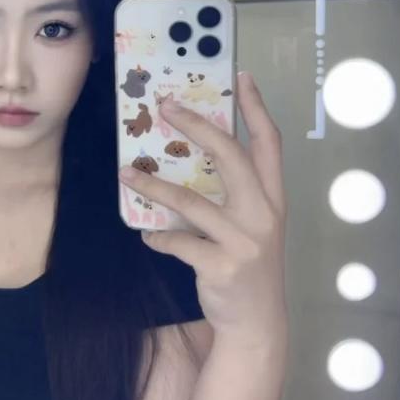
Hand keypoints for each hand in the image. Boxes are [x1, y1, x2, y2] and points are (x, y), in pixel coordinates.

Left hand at [119, 71, 287, 338]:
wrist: (257, 323)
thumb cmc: (249, 267)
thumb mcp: (254, 228)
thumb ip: (235, 196)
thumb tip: (192, 160)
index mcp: (273, 199)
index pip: (269, 144)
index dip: (257, 109)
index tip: (242, 77)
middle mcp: (264, 214)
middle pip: (230, 157)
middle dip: (197, 126)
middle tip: (166, 106)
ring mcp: (244, 241)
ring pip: (191, 201)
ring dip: (153, 186)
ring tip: (126, 174)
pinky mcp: (221, 266)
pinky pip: (179, 242)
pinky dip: (158, 237)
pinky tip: (148, 235)